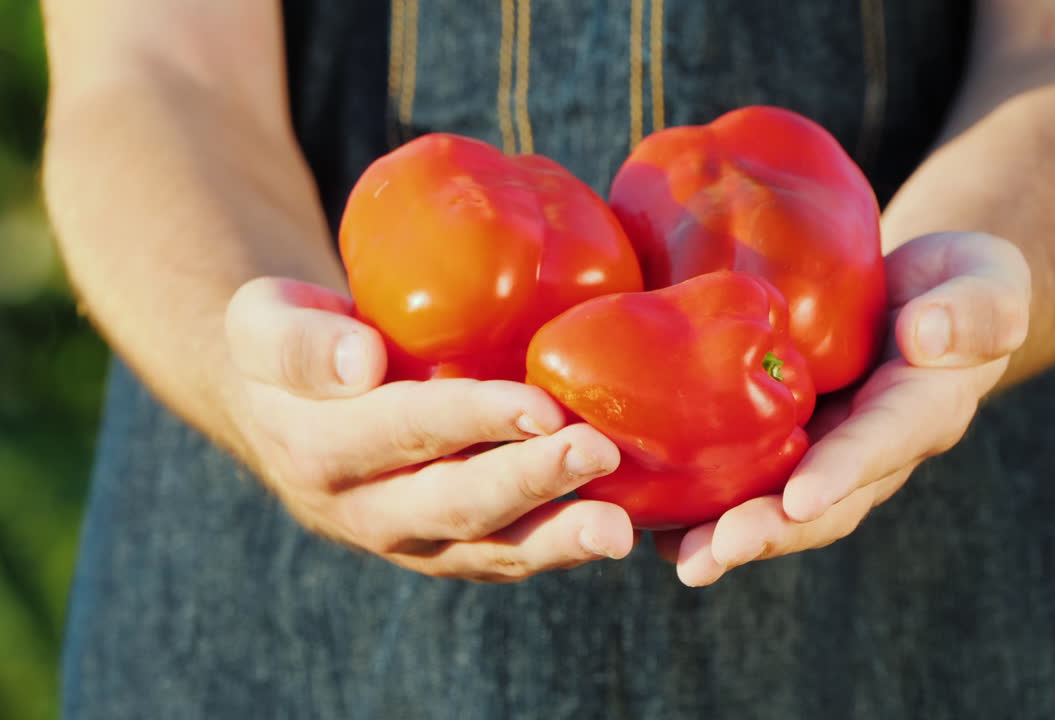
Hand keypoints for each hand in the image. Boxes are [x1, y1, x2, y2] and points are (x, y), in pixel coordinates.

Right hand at [222, 276, 635, 582]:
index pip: (406, 430)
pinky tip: (614, 530)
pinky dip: (558, 550)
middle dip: (530, 481)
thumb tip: (361, 361)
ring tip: (619, 530)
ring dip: (557, 539)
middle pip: (456, 504)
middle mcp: (365, 510)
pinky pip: (504, 559)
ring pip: (487, 551)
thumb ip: (297, 341)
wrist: (285, 409)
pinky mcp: (447, 550)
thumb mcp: (263, 322)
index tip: (541, 404)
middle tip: (599, 452)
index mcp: (318, 447)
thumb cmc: (293, 341)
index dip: (473, 420)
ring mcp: (410, 540)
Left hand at [659, 232, 1031, 585]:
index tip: (802, 498)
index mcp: (922, 413)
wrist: (920, 296)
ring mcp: (823, 451)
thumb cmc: (959, 282)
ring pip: (775, 504)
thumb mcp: (988, 279)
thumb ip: (980, 306)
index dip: (844, 473)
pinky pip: (742, 477)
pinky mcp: (782, 440)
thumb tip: (931, 335)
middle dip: (769, 531)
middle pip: (820, 503)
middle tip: (715, 552)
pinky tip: (652, 523)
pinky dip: (700, 505)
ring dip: (726, 536)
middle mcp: (869, 451)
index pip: (883, 444)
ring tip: (680, 558)